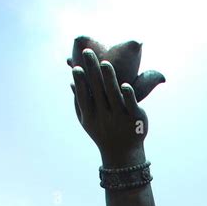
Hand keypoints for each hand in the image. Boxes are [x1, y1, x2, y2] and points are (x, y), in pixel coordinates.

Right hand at [71, 48, 159, 164]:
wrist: (123, 154)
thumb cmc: (102, 132)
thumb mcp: (88, 121)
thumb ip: (79, 102)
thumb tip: (71, 82)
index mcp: (90, 117)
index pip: (83, 97)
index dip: (80, 83)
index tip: (76, 68)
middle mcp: (104, 117)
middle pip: (97, 91)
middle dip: (92, 71)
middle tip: (87, 51)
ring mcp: (120, 118)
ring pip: (114, 95)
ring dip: (109, 78)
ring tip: (105, 62)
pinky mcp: (135, 119)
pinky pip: (131, 105)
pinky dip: (128, 95)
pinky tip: (125, 85)